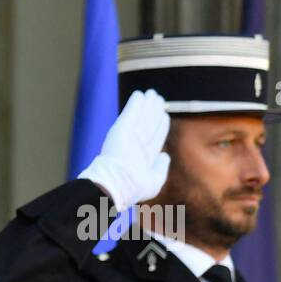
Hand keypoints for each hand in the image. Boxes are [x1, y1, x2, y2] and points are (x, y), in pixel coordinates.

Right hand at [77, 89, 170, 212]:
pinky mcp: (120, 130)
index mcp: (142, 157)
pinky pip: (129, 113)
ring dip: (147, 104)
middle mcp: (135, 145)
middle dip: (154, 111)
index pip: (154, 137)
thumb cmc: (134, 187)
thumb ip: (161, 168)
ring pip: (141, 116)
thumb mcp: (154, 182)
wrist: (115, 185)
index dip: (160, 125)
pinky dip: (134, 104)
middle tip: (158, 98)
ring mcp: (128, 137)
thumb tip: (165, 155)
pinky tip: (139, 95)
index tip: (164, 115)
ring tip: (152, 93)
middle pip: (148, 124)